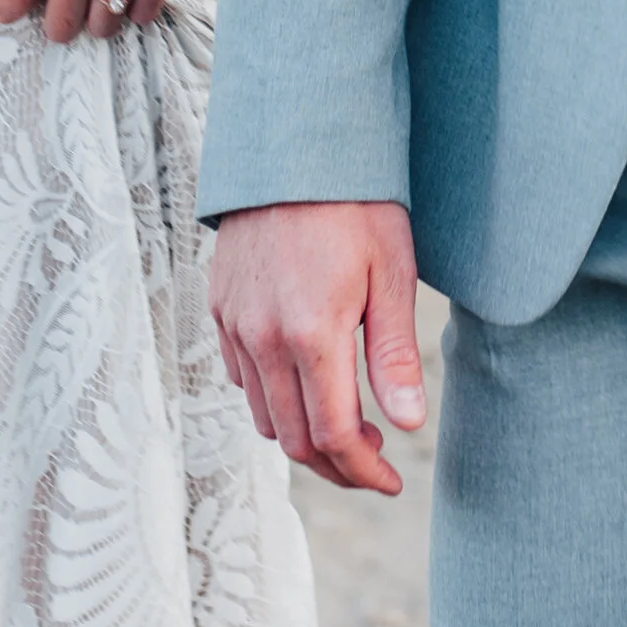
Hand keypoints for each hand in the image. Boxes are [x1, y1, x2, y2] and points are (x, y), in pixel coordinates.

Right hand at [207, 201, 425, 496]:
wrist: (293, 144)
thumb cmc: (355, 202)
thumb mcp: (392, 273)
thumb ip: (394, 355)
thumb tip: (406, 426)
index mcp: (311, 334)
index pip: (335, 437)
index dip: (364, 472)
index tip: (392, 482)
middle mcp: (263, 338)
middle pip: (295, 440)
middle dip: (337, 466)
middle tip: (376, 459)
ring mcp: (235, 325)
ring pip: (264, 416)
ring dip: (305, 437)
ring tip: (350, 421)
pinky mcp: (221, 309)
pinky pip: (242, 379)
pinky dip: (275, 400)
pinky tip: (309, 382)